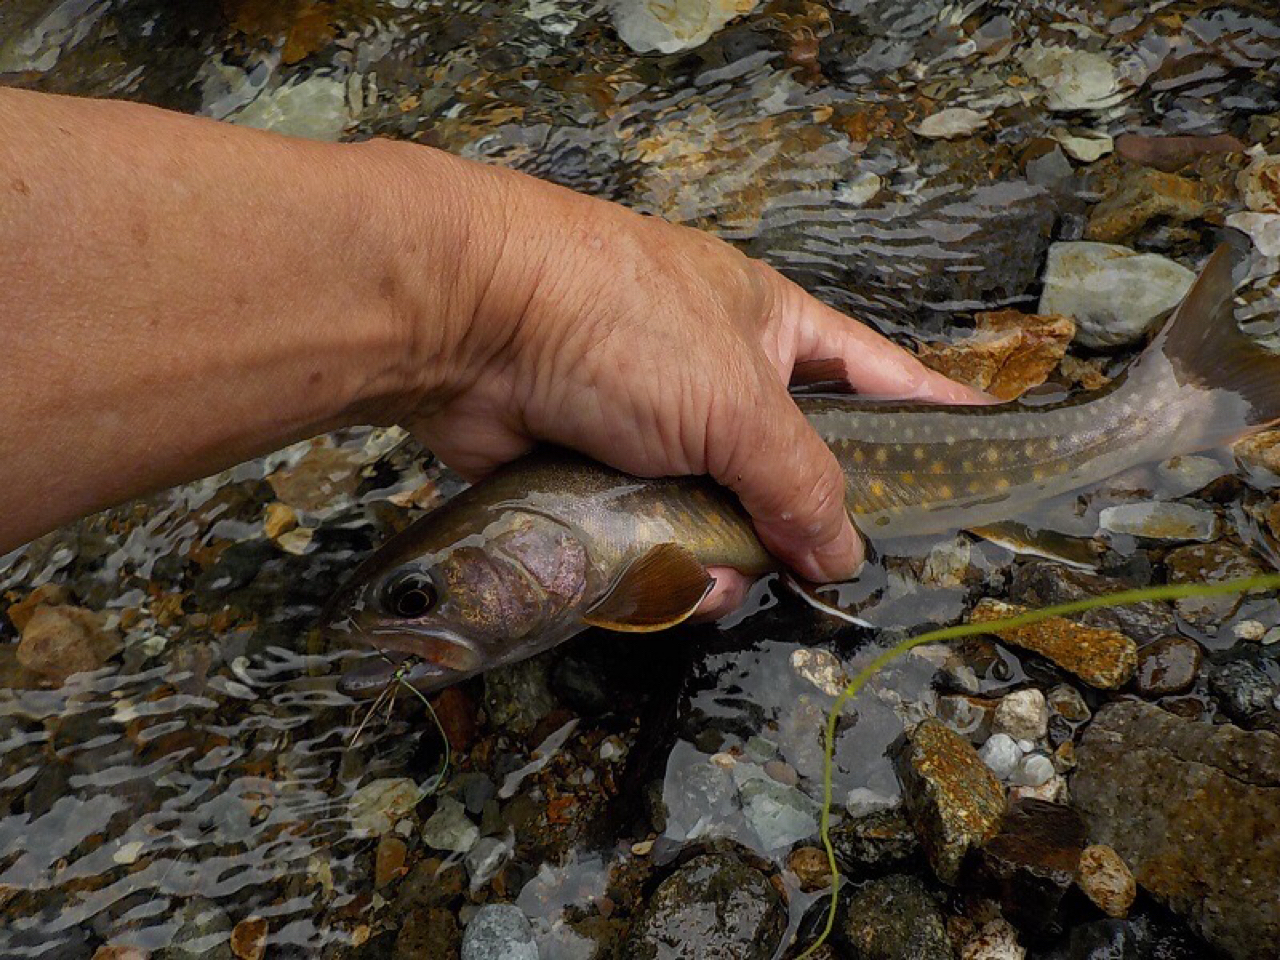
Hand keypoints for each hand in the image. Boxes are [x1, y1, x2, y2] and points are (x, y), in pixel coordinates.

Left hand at [383, 153, 983, 613]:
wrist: (469, 319)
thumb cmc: (618, 321)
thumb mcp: (737, 402)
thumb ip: (800, 483)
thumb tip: (843, 556)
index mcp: (771, 329)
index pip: (878, 377)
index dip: (932, 416)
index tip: (983, 452)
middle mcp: (715, 377)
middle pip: (790, 468)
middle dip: (802, 524)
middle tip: (816, 574)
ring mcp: (650, 426)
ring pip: (719, 515)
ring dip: (726, 557)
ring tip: (720, 581)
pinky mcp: (594, 472)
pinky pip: (649, 536)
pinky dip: (660, 564)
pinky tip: (666, 585)